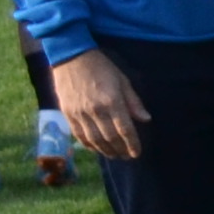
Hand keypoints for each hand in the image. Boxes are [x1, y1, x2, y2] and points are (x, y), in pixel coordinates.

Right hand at [54, 44, 147, 159]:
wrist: (70, 57)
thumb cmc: (101, 67)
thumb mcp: (122, 80)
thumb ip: (133, 102)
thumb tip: (146, 119)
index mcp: (112, 102)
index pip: (125, 130)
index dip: (132, 144)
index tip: (137, 153)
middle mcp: (95, 111)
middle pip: (110, 138)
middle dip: (120, 150)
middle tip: (127, 157)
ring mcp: (79, 113)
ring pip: (94, 140)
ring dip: (106, 151)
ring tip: (114, 156)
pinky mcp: (67, 113)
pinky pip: (79, 135)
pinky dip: (89, 145)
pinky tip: (96, 149)